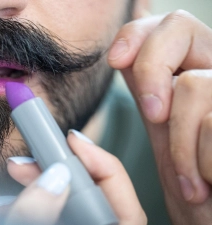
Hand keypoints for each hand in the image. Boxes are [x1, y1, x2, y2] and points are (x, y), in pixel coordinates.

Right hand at [0, 130, 145, 224]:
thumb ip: (39, 214)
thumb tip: (53, 176)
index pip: (116, 189)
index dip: (96, 158)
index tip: (67, 137)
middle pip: (81, 188)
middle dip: (50, 166)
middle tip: (25, 155)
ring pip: (53, 198)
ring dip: (27, 181)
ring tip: (5, 170)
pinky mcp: (44, 224)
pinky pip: (34, 210)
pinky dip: (11, 200)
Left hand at [108, 10, 211, 223]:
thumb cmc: (197, 187)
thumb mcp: (166, 134)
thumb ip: (149, 93)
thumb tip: (119, 58)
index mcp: (192, 76)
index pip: (166, 25)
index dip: (136, 33)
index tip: (115, 60)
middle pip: (179, 26)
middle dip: (150, 70)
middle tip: (155, 116)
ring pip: (192, 84)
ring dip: (181, 145)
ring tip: (191, 177)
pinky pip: (210, 121)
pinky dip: (199, 161)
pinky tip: (207, 180)